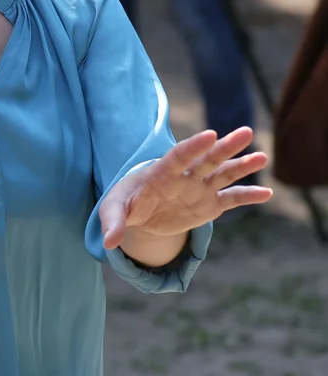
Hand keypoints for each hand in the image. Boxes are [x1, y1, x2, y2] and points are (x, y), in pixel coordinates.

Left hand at [100, 127, 271, 251]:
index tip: (210, 135)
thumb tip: (108, 243)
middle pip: (207, 159)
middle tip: (246, 132)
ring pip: (223, 174)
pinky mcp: (209, 204)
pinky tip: (267, 192)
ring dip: (242, 165)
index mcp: (160, 173)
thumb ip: (112, 223)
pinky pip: (231, 198)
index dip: (193, 147)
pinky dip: (248, 195)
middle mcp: (184, 177)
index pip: (178, 157)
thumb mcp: (112, 210)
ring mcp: (199, 189)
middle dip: (225, 147)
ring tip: (262, 156)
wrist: (139, 213)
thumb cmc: (125, 204)